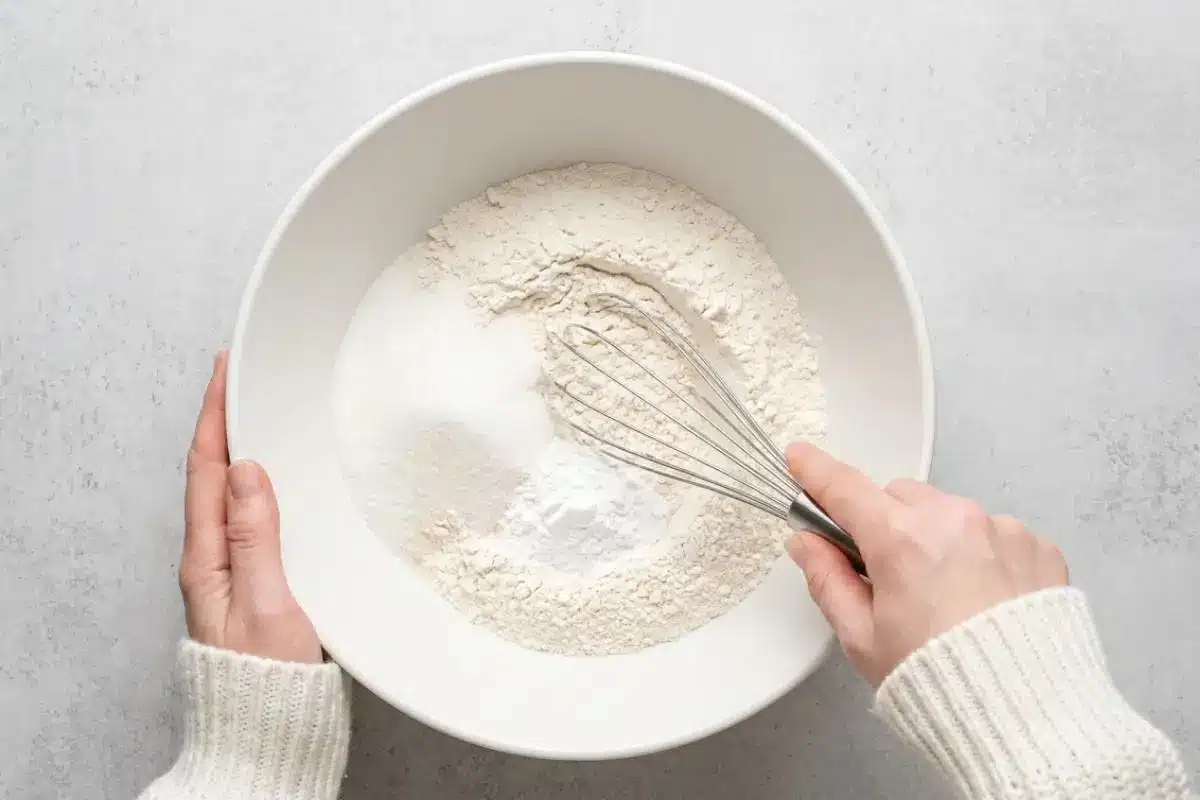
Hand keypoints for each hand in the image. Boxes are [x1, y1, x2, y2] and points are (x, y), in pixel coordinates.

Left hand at [179, 352, 321, 663]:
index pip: (207, 470)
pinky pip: (250, 517)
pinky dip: (259, 483)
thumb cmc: (269, 681)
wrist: (270, 733)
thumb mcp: (267, 605)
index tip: (224, 369)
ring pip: (231, 494)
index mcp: (208, 559)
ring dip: (240, 448)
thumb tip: (248, 470)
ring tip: (256, 412)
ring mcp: (231, 573)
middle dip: (223, 421)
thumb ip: (256, 538)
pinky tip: (278, 479)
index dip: (214, 416)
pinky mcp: (255, 584)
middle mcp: (212, 561)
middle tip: (238, 376)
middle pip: (213, 475)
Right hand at [785, 443, 1067, 685]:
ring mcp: (1002, 530)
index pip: (845, 489)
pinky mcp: (1038, 546)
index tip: (801, 458)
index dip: (816, 472)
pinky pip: (995, 533)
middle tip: (888, 574)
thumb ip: (827, 580)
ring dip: (938, 537)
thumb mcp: (862, 638)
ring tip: (946, 597)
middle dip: (886, 524)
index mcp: (901, 540)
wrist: (1026, 717)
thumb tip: (807, 544)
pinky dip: (983, 555)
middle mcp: (954, 520)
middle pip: (899, 498)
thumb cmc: (940, 682)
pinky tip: (983, 600)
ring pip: (950, 512)